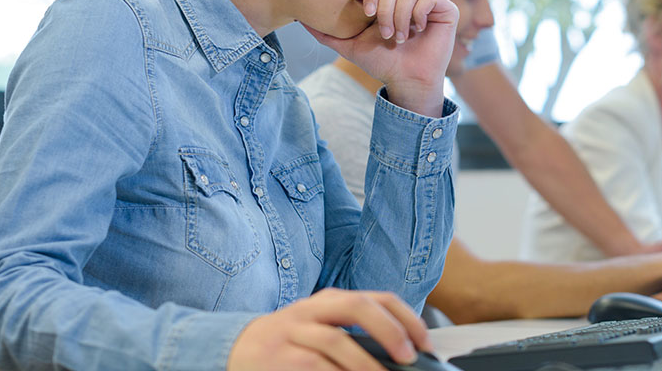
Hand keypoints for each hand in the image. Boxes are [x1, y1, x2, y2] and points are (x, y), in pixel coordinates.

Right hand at [227, 288, 431, 370]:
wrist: (236, 350)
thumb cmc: (290, 343)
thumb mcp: (323, 329)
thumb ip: (356, 335)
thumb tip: (401, 354)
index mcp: (330, 301)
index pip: (378, 298)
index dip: (407, 319)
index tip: (425, 344)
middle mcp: (313, 309)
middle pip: (358, 306)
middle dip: (389, 330)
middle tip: (407, 358)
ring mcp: (294, 332)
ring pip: (337, 341)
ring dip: (366, 364)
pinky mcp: (280, 357)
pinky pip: (315, 366)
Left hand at [306, 0, 457, 116]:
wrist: (405, 79)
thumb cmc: (381, 62)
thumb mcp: (349, 45)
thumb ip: (326, 32)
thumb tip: (298, 18)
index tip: (366, 15)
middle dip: (384, 9)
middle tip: (385, 33)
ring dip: (399, 17)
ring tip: (399, 37)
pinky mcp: (445, 8)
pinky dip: (418, 15)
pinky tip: (418, 30)